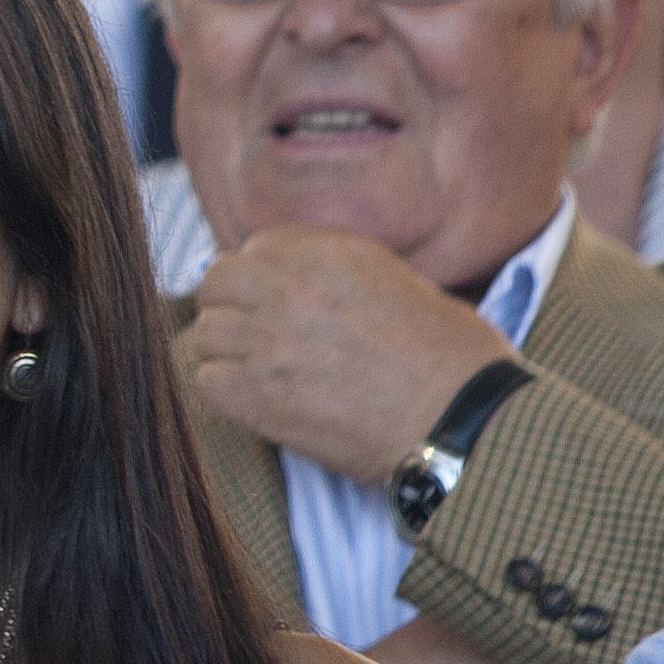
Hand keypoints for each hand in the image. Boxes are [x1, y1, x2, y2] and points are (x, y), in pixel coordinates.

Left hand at [191, 225, 515, 484]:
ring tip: (258, 375)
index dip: (261, 278)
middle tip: (254, 337)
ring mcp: (268, 339)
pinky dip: (221, 395)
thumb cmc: (452, 357)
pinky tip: (252, 403)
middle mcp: (291, 287)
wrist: (460, 416)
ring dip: (224, 354)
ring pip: (203, 334)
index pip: (256, 248)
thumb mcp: (406, 284)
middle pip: (217, 283)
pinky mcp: (257, 393)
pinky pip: (204, 383)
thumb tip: (312, 283)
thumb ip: (346, 274)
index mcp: (330, 253)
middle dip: (228, 307)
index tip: (275, 302)